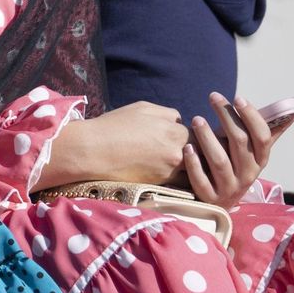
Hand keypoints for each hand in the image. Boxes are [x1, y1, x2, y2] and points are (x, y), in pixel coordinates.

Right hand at [39, 101, 188, 190]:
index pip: (199, 135)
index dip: (194, 135)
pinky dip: (180, 180)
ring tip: (182, 165)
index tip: (187, 137)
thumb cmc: (115, 125)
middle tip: (189, 152)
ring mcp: (170, 169)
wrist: (93, 150)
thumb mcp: (143, 108)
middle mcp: (177, 151)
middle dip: (196, 153)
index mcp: (175, 131)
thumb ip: (167, 114)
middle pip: (200, 154)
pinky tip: (172, 175)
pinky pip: (181, 183)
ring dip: (191, 168)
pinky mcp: (160, 183)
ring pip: (193, 171)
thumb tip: (179, 121)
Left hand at [183, 93, 272, 207]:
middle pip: (240, 143)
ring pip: (220, 161)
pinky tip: (187, 147)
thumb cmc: (237, 165)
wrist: (221, 201)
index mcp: (260, 160)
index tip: (238, 98)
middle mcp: (248, 174)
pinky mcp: (210, 197)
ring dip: (207, 138)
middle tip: (213, 97)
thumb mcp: (254, 151)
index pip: (262, 137)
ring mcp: (229, 187)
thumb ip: (269, 130)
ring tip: (197, 119)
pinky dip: (194, 163)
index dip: (251, 117)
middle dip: (227, 118)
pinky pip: (201, 181)